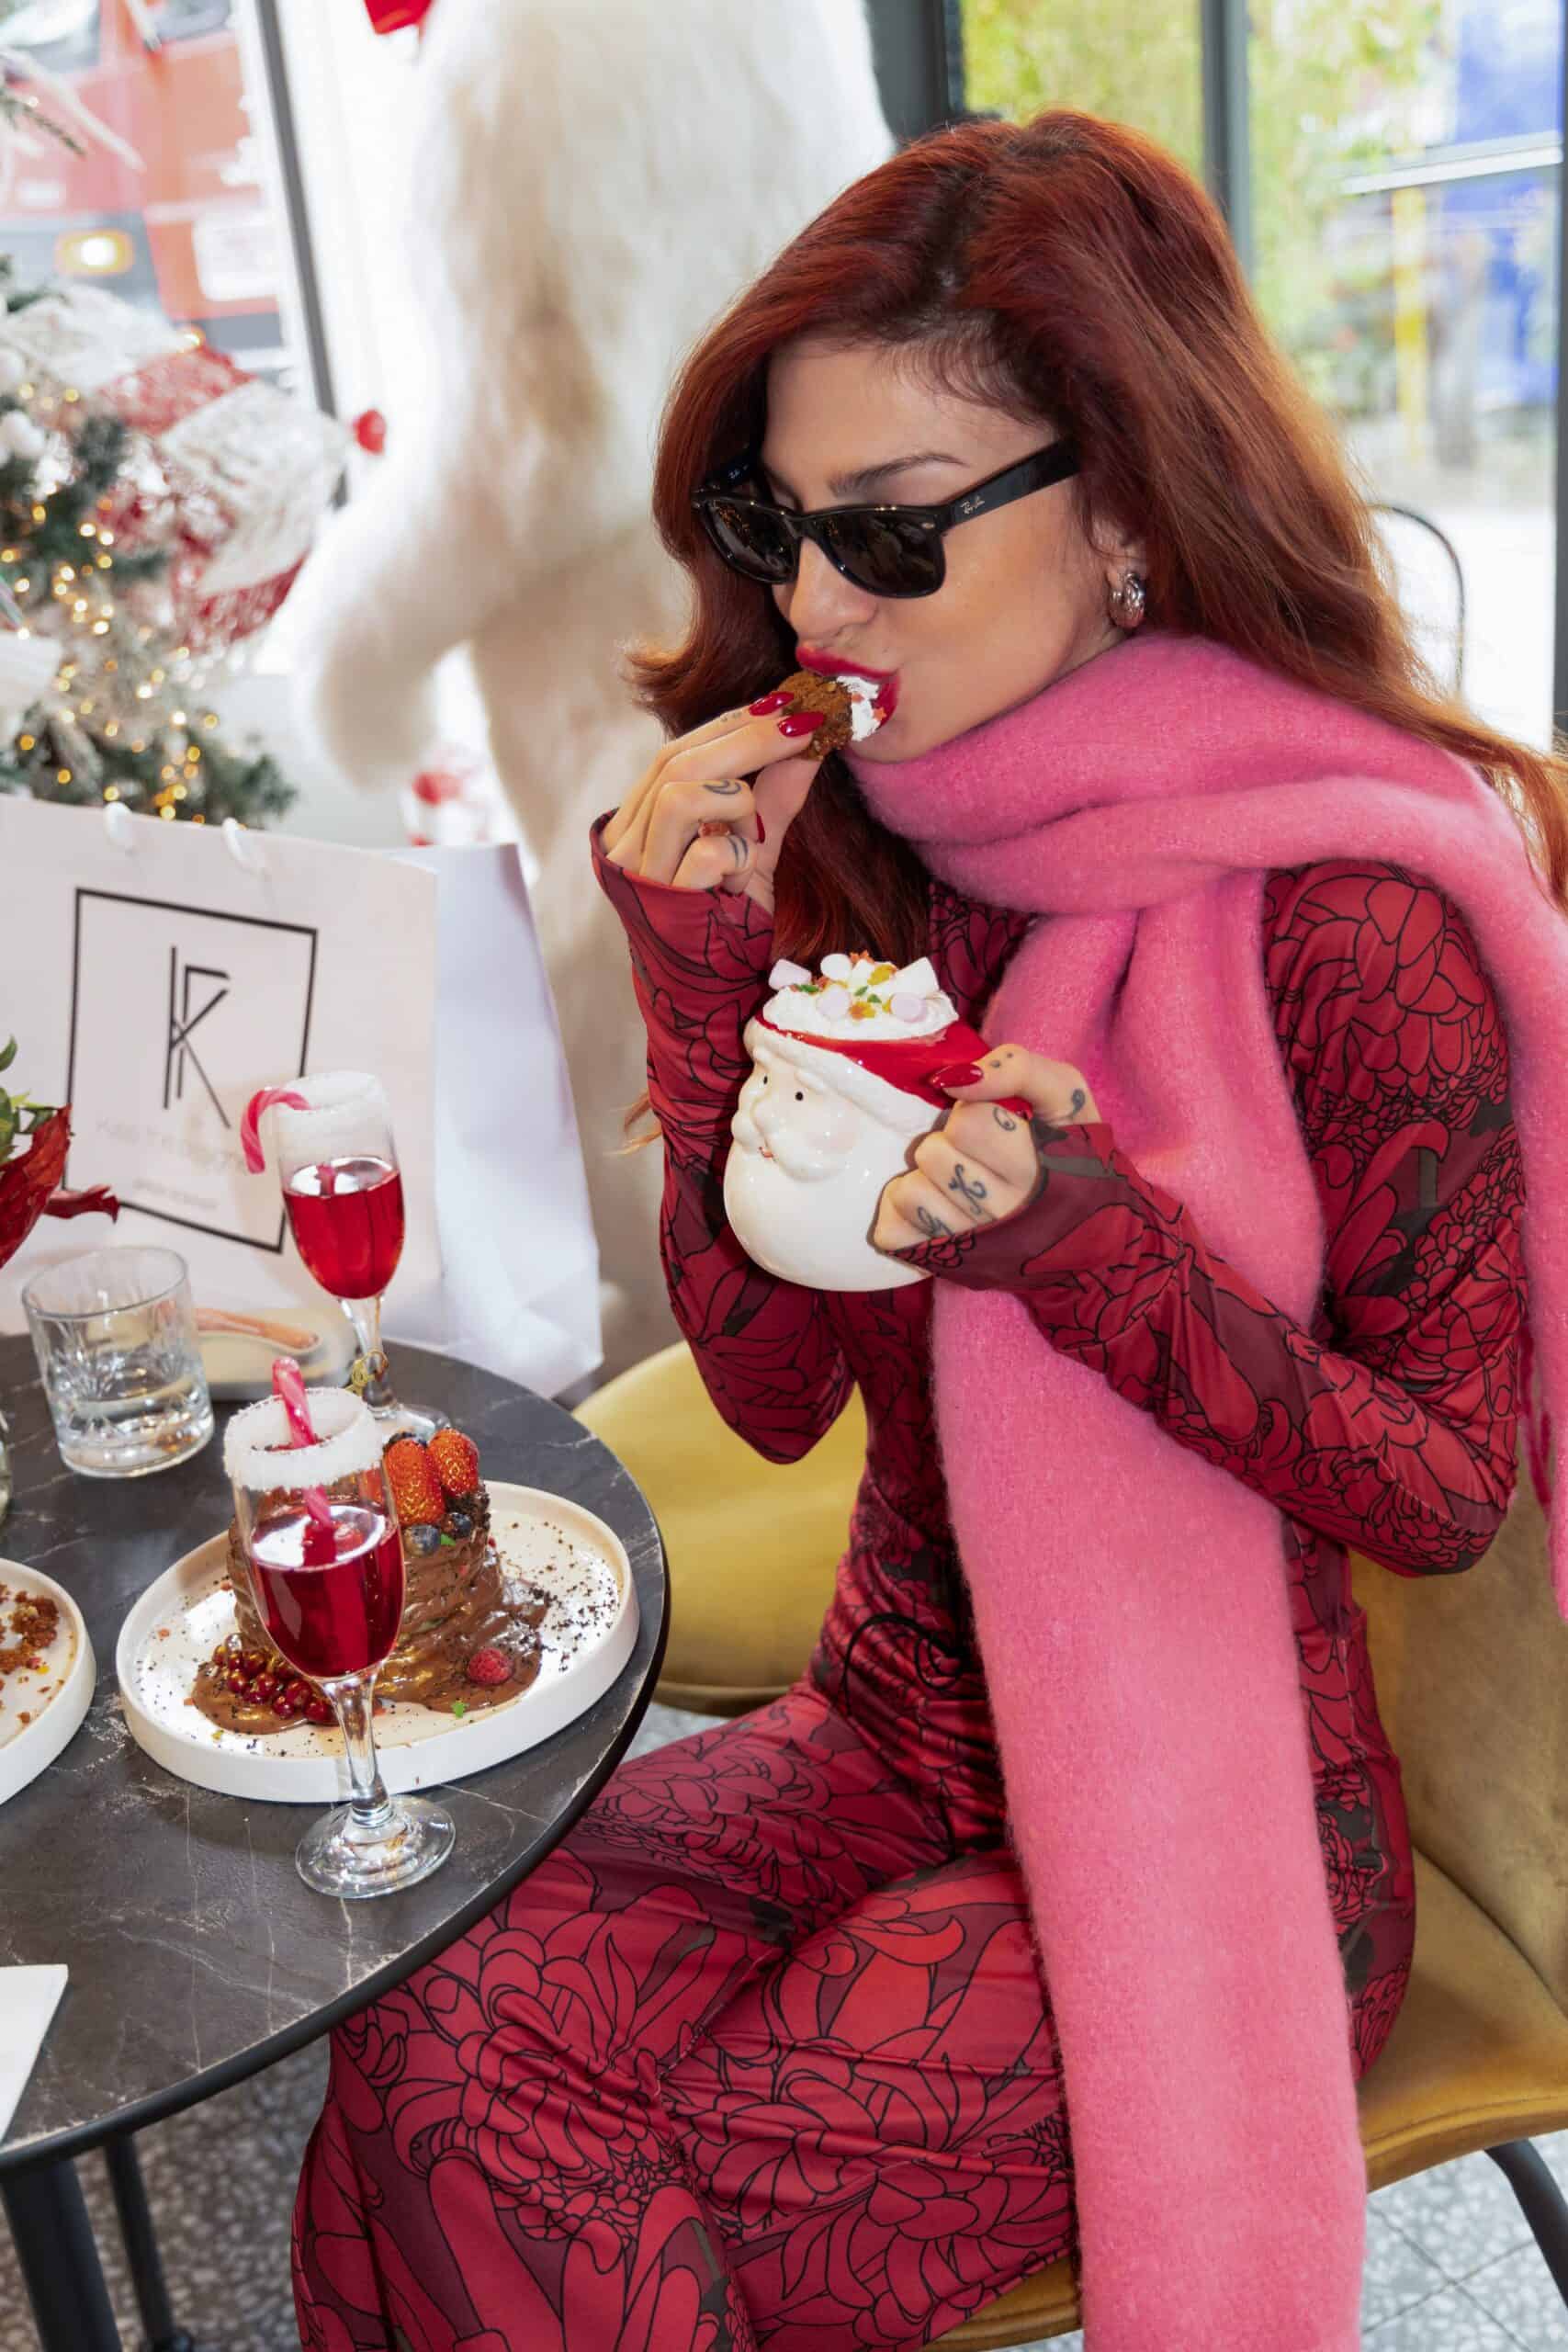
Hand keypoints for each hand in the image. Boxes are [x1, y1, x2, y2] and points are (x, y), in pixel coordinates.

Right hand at [601, 693, 825, 915]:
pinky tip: (741, 877)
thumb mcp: (754, 853)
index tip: (785, 704)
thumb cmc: (724, 926)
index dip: (731, 723)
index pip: (677, 753)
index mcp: (638, 822)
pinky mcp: (661, 903)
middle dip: (748, 735)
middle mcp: (626, 842)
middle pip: (677, 761)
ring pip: (681, 794)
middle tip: (803, 722)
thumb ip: (773, 801)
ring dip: (736, 798)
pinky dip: (739, 855)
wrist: (710, 997)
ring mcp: (638, 872)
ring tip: (754, 826)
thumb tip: (805, 744)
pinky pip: (708, 854)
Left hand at [872, 1044, 1101, 1253]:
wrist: (1089, 1240)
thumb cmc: (1072, 1157)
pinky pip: (892, 1233)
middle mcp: (1002, 1215)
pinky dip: (903, 1213)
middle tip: (974, 1155)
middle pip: (933, 1154)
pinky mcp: (941, 1266)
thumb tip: (953, 1078)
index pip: (968, 1123)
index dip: (973, 1114)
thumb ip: (1019, 1069)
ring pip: (909, 1193)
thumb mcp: (1068, 1099)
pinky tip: (935, 1206)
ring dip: (924, 1177)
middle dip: (948, 1143)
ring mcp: (970, 1247)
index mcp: (1035, 1171)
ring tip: (955, 1180)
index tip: (993, 1126)